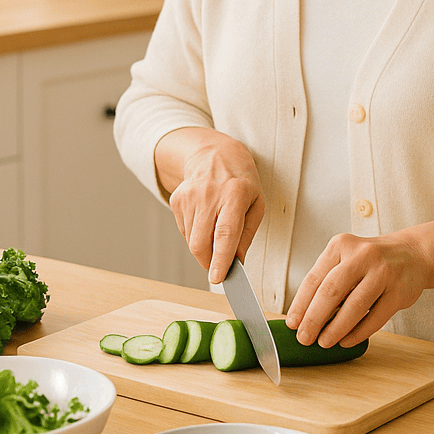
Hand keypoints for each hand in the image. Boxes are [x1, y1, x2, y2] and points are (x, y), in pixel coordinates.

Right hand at [157, 129, 264, 283]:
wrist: (215, 155)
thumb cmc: (241, 183)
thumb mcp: (256, 205)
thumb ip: (247, 235)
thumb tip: (237, 263)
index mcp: (235, 194)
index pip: (225, 233)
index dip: (221, 259)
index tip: (218, 278)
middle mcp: (209, 194)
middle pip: (201, 242)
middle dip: (209, 262)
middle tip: (219, 267)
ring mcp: (190, 196)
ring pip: (191, 241)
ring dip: (204, 247)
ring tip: (215, 229)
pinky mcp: (177, 199)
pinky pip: (184, 231)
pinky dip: (195, 234)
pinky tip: (205, 218)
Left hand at [285, 231, 430, 348]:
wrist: (412, 254)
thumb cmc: (371, 261)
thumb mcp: (346, 259)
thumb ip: (327, 281)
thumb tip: (304, 317)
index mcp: (342, 245)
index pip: (315, 277)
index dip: (301, 303)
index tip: (293, 323)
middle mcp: (362, 255)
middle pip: (332, 290)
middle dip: (314, 319)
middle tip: (304, 338)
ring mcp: (383, 272)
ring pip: (355, 306)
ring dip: (336, 328)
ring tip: (324, 342)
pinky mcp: (400, 291)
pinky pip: (375, 318)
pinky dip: (358, 332)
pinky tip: (346, 340)